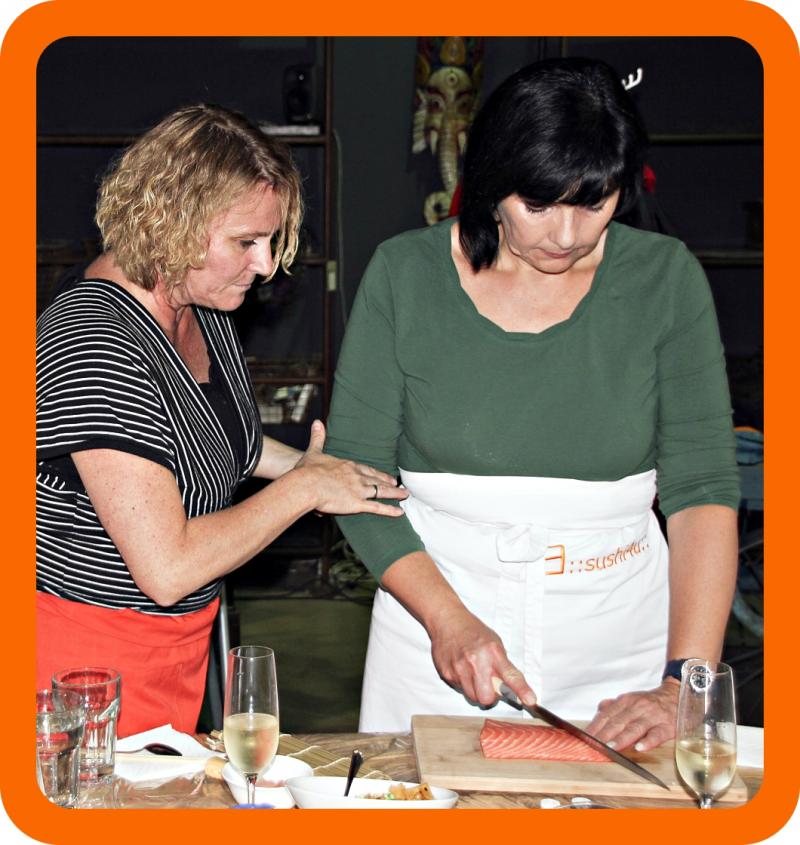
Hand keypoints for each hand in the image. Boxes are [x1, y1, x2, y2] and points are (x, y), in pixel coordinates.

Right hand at [292, 420, 407, 515]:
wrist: (306, 485)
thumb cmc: (307, 471)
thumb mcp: (313, 451)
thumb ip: (318, 437)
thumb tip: (317, 422)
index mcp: (348, 465)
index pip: (366, 469)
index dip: (377, 473)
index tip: (385, 475)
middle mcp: (357, 476)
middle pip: (377, 480)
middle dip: (388, 482)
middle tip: (398, 484)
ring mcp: (359, 490)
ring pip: (382, 492)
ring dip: (394, 494)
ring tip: (405, 495)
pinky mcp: (357, 503)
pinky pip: (377, 508)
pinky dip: (389, 510)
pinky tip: (399, 512)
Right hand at [427, 604, 536, 707]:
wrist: (448, 620)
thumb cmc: (473, 631)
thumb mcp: (494, 643)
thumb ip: (502, 665)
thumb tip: (511, 687)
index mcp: (493, 652)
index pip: (511, 675)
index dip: (521, 690)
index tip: (530, 700)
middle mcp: (476, 661)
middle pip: (487, 698)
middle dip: (489, 696)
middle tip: (488, 685)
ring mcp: (460, 668)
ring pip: (472, 697)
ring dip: (475, 691)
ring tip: (473, 674)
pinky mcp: (446, 673)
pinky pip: (459, 689)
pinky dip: (463, 683)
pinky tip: (461, 669)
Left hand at [584, 679, 679, 750]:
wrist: (676, 695)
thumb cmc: (650, 702)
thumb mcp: (630, 700)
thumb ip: (613, 706)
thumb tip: (599, 710)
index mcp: (625, 701)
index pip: (606, 715)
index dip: (595, 727)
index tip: (584, 738)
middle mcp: (637, 707)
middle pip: (617, 722)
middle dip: (604, 734)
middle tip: (593, 745)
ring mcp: (652, 716)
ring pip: (634, 727)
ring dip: (622, 738)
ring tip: (611, 747)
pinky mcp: (667, 725)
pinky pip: (657, 734)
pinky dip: (648, 740)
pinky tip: (640, 747)